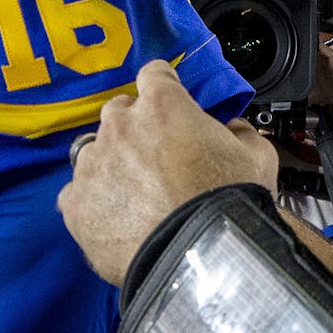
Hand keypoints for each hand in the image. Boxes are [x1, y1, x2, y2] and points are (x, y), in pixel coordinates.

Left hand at [58, 60, 278, 284]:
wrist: (198, 259)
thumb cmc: (228, 204)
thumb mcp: (257, 155)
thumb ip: (240, 131)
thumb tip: (231, 129)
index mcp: (162, 106)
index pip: (154, 73)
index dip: (164, 85)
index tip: (169, 99)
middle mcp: (119, 127)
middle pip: (118, 110)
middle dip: (135, 125)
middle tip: (157, 153)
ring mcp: (91, 165)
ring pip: (93, 151)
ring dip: (111, 162)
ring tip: (135, 192)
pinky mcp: (74, 204)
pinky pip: (75, 192)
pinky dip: (92, 199)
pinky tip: (116, 216)